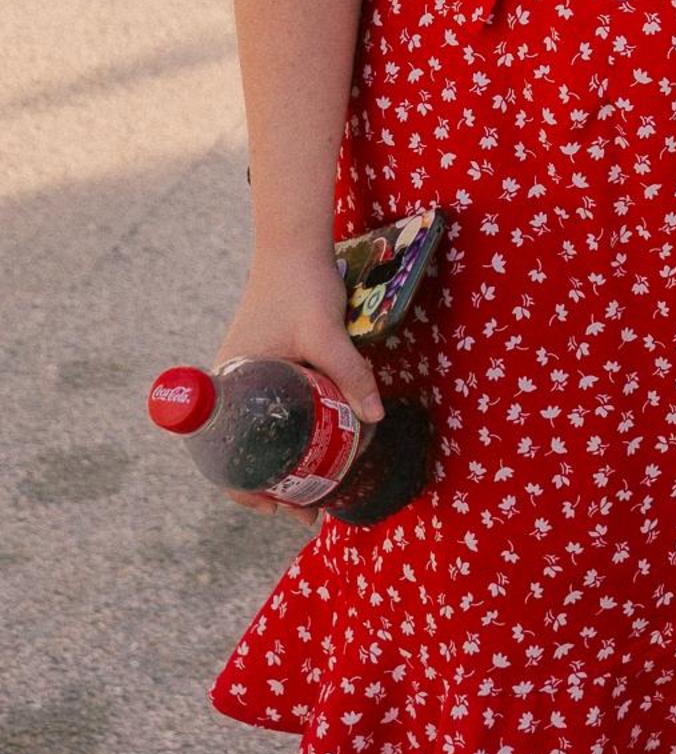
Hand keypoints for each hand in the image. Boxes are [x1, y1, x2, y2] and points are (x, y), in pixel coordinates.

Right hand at [212, 247, 381, 525]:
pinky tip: (316, 444)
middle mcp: (231, 388)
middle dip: (271, 486)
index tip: (276, 509)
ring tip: (315, 488)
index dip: (245, 490)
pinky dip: (288, 433)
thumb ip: (349, 373)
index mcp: (227, 387)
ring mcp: (248, 377)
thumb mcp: (325, 333)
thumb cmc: (300, 285)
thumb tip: (376, 418)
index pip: (222, 457)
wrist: (295, 243)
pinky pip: (271, 411)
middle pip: (242, 452)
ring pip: (259, 434)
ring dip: (281, 463)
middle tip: (306, 511)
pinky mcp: (266, 366)